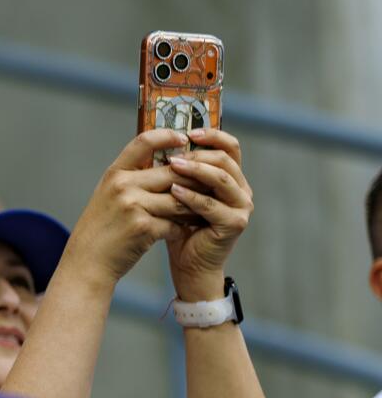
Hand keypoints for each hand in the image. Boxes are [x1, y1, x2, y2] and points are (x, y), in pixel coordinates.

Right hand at [58, 129, 196, 289]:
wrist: (86, 263)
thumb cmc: (100, 230)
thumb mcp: (108, 197)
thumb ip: (132, 180)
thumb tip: (168, 166)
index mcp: (114, 174)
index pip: (144, 142)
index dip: (166, 136)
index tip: (183, 137)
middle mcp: (123, 186)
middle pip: (173, 172)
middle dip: (194, 179)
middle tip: (209, 183)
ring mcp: (133, 206)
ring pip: (180, 199)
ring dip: (193, 206)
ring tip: (200, 210)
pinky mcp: (144, 227)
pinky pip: (175, 223)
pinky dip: (180, 228)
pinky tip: (181, 232)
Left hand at [160, 128, 252, 299]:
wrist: (189, 266)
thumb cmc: (180, 229)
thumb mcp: (178, 195)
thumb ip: (177, 173)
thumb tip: (156, 144)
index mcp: (231, 178)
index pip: (229, 146)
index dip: (212, 135)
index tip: (188, 131)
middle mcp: (242, 189)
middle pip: (226, 159)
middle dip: (198, 153)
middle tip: (173, 153)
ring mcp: (242, 206)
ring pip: (221, 178)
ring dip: (195, 170)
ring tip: (171, 165)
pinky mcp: (235, 224)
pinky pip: (212, 205)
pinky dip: (191, 197)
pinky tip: (173, 192)